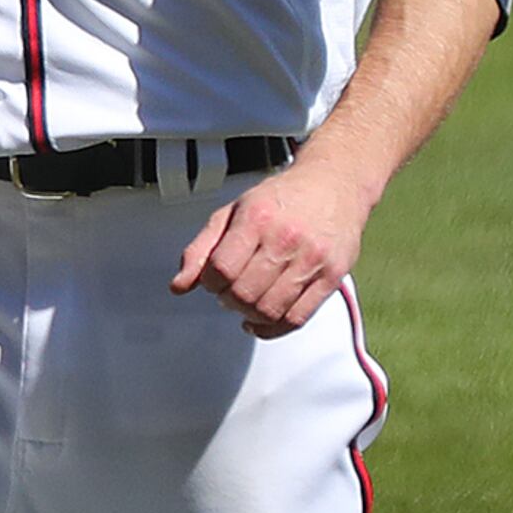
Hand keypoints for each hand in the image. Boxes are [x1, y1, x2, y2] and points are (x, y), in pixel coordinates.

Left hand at [170, 158, 374, 336]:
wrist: (333, 184)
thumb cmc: (280, 199)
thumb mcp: (231, 212)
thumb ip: (201, 249)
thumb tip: (179, 286)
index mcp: (256, 219)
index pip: (221, 269)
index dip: (210, 282)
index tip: (213, 279)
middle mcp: (286, 239)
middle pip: (244, 293)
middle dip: (228, 300)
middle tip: (230, 292)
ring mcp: (312, 260)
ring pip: (269, 310)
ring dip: (249, 315)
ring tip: (247, 302)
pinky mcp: (332, 277)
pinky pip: (298, 318)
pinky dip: (274, 328)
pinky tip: (262, 322)